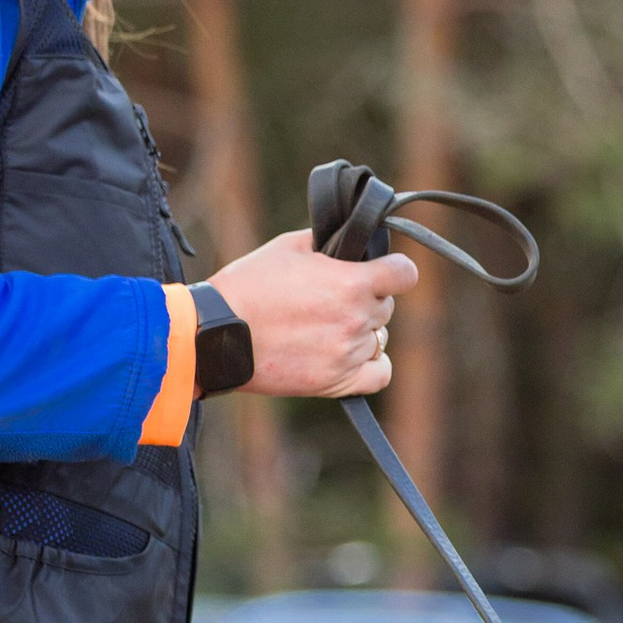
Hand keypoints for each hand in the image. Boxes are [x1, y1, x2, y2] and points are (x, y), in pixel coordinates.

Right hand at [208, 230, 416, 399]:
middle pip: (384, 306)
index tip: (385, 271)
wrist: (217, 334)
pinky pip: (379, 374)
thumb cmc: (249, 286)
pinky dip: (372, 364)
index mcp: (351, 283)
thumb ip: (330, 242)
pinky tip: (353, 354)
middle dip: (365, 298)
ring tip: (324, 325)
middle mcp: (356, 319)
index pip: (405, 275)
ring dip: (360, 329)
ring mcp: (348, 353)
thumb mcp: (290, 247)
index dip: (395, 270)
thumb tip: (352, 241)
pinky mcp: (336, 382)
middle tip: (331, 298)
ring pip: (378, 337)